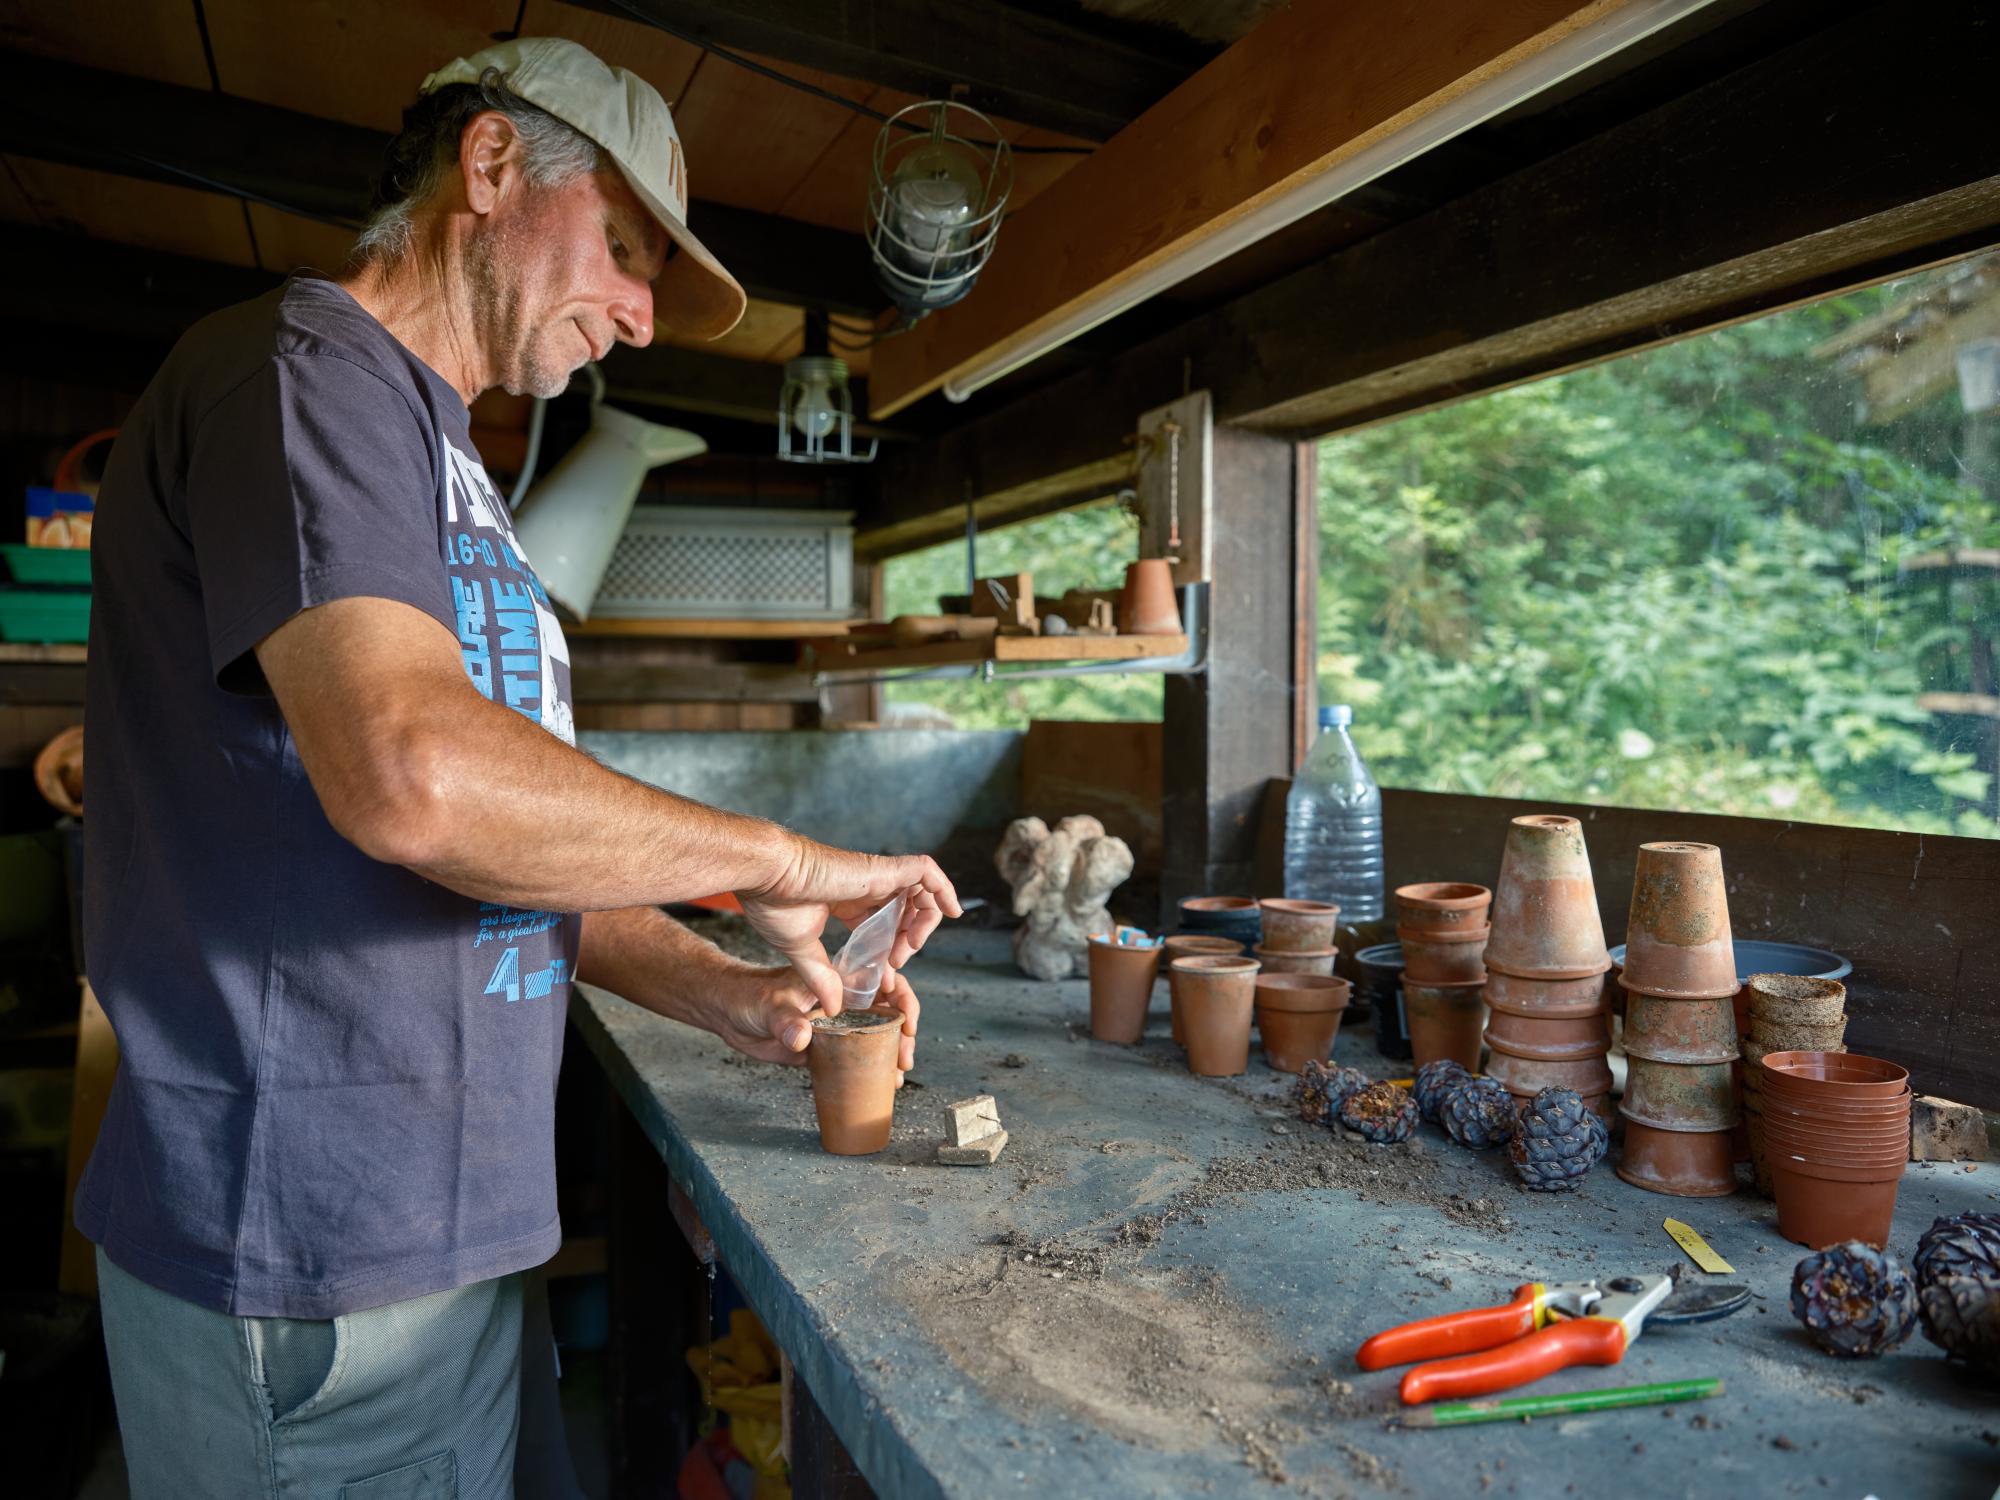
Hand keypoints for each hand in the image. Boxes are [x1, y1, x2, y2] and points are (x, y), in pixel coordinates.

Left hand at [712, 964, 921, 1084]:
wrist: (727, 1013)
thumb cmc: (748, 994)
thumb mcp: (768, 1005)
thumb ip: (786, 1020)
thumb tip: (802, 1038)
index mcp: (835, 980)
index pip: (880, 979)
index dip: (900, 996)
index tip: (906, 1018)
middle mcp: (842, 1001)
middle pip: (886, 1010)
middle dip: (904, 1032)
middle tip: (905, 1056)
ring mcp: (836, 1024)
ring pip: (876, 1035)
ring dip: (893, 1052)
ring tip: (899, 1073)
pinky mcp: (826, 1047)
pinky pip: (855, 1057)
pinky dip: (872, 1068)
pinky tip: (885, 1084)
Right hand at [737, 838, 959, 1011]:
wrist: (767, 875)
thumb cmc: (775, 902)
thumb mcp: (801, 948)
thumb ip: (821, 976)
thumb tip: (833, 1007)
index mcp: (847, 903)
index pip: (883, 924)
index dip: (890, 950)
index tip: (883, 975)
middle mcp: (865, 888)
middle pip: (906, 910)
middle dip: (910, 938)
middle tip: (897, 961)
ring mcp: (876, 877)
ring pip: (921, 891)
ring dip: (926, 920)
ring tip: (913, 945)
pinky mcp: (882, 870)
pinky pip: (926, 871)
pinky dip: (943, 887)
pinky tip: (952, 910)